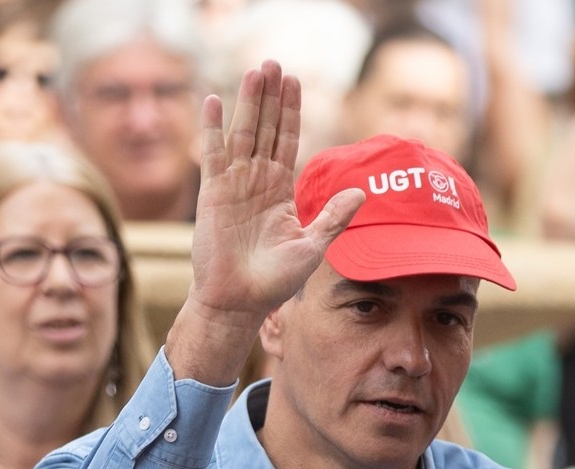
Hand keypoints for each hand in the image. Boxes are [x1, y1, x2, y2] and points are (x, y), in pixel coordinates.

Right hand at [171, 60, 363, 384]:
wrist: (240, 300)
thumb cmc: (275, 280)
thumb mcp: (312, 246)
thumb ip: (333, 217)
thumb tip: (362, 192)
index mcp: (280, 189)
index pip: (288, 139)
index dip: (291, 110)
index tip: (294, 81)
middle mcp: (257, 181)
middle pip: (266, 128)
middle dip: (270, 96)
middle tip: (273, 62)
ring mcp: (234, 184)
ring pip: (243, 133)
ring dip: (248, 102)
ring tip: (254, 71)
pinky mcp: (213, 193)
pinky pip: (213, 154)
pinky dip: (212, 127)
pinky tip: (212, 100)